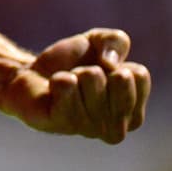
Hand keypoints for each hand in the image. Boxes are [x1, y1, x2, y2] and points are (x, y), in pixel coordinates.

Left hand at [2, 28, 150, 143]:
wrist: (32, 74)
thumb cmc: (72, 63)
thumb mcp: (98, 41)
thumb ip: (116, 41)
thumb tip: (111, 64)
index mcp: (133, 112)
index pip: (139, 75)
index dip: (117, 62)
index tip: (102, 72)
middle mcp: (117, 128)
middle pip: (118, 78)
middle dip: (96, 67)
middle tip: (81, 78)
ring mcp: (90, 129)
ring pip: (91, 78)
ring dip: (74, 73)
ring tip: (67, 85)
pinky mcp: (62, 123)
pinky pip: (66, 85)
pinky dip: (58, 77)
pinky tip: (53, 89)